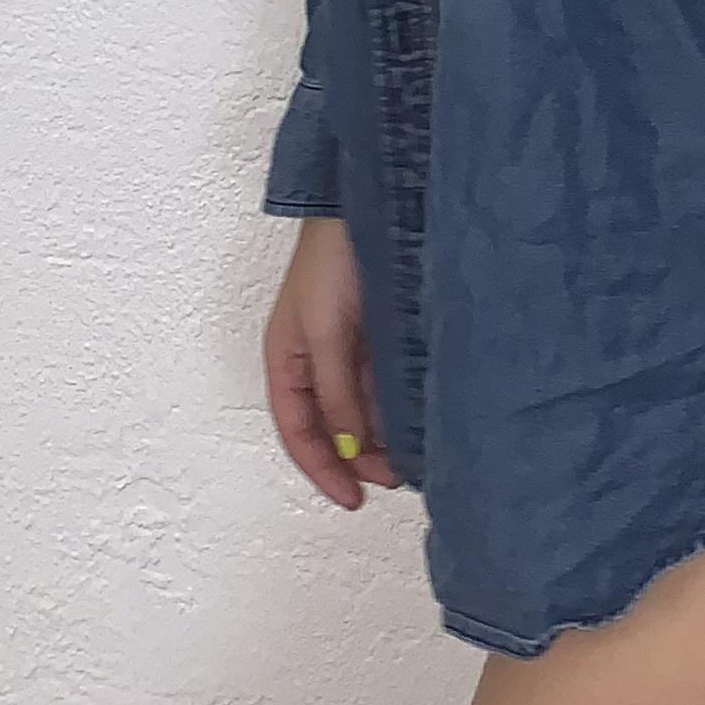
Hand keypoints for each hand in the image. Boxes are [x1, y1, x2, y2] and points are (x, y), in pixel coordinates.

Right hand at [261, 212, 403, 509]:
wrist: (366, 206)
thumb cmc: (331, 259)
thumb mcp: (326, 332)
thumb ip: (335, 390)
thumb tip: (348, 445)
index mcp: (286, 361)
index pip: (297, 432)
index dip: (321, 470)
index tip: (352, 498)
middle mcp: (316, 361)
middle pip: (331, 427)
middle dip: (358, 458)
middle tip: (395, 478)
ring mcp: (348, 350)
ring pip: (361, 410)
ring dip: (381, 437)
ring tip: (413, 458)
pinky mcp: (379, 336)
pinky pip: (384, 385)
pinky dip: (396, 408)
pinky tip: (418, 421)